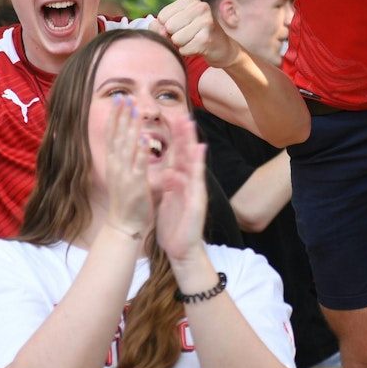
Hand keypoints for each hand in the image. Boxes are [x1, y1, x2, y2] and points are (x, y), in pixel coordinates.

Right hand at [104, 95, 153, 239]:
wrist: (124, 225)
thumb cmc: (126, 200)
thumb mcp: (122, 174)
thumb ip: (125, 158)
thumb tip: (129, 140)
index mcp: (114, 163)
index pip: (112, 134)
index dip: (115, 116)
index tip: (118, 100)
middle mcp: (116, 166)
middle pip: (117, 136)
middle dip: (121, 115)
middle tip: (124, 97)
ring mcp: (124, 174)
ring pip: (127, 147)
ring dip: (130, 127)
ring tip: (134, 110)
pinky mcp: (135, 184)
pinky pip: (139, 164)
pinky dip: (141, 150)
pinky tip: (145, 137)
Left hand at [153, 105, 207, 261]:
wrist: (182, 251)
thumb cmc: (174, 227)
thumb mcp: (169, 202)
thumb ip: (170, 186)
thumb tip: (169, 171)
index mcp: (180, 183)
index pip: (179, 157)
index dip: (177, 139)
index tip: (174, 120)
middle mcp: (190, 184)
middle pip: (188, 156)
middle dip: (186, 136)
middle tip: (184, 115)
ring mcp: (195, 192)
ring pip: (194, 165)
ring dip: (192, 146)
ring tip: (190, 129)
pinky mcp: (197, 203)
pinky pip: (195, 182)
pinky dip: (195, 168)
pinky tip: (196, 155)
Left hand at [158, 0, 241, 68]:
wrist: (222, 47)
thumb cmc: (194, 34)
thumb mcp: (176, 24)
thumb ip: (160, 25)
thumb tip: (160, 31)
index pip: (162, 16)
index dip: (167, 26)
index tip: (182, 26)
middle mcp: (201, 6)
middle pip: (168, 27)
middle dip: (174, 36)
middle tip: (189, 35)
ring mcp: (206, 22)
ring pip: (175, 39)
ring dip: (181, 45)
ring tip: (194, 40)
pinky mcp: (207, 39)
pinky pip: (183, 50)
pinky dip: (187, 52)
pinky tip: (199, 47)